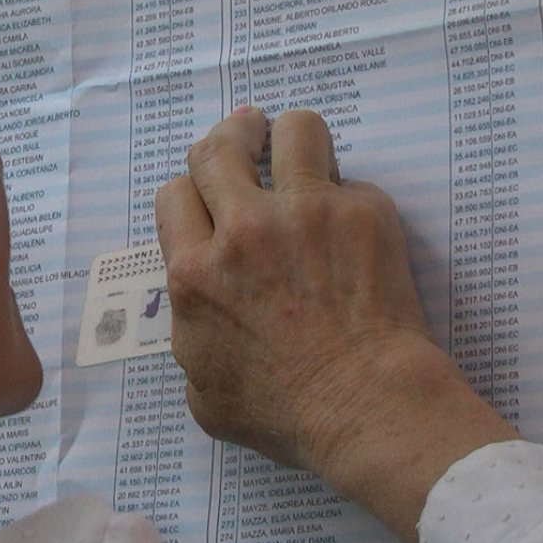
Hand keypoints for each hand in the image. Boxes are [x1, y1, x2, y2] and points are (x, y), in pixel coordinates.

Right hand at [155, 106, 517, 542]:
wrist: (367, 407)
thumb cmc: (285, 412)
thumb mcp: (201, 389)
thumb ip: (190, 334)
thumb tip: (200, 310)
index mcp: (194, 272)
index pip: (175, 193)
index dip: (190, 192)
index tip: (207, 197)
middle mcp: (243, 231)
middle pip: (219, 148)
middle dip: (230, 137)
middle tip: (245, 135)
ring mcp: (306, 213)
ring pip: (293, 130)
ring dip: (290, 136)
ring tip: (298, 147)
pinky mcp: (363, 212)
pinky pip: (350, 181)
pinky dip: (347, 199)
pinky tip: (352, 227)